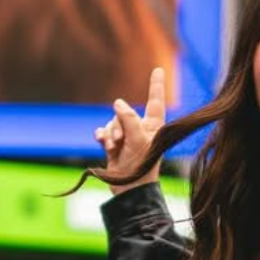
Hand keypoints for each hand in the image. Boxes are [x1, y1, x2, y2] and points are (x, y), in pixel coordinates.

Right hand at [94, 65, 166, 188]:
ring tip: (113, 147)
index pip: (155, 101)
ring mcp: (127, 137)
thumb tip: (118, 103)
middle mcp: (141, 129)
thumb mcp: (138, 139)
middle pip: (124, 112)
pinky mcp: (115, 146)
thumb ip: (129, 118)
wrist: (128, 190)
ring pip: (113, 122)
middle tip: (120, 141)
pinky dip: (102, 136)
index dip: (156, 85)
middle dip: (118, 124)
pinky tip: (101, 142)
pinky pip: (104, 132)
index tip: (158, 69)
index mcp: (153, 126)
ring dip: (110, 134)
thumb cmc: (141, 166)